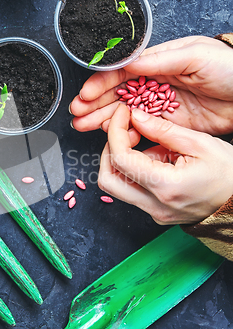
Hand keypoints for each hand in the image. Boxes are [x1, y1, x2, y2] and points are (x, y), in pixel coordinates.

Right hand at [70, 36, 232, 134]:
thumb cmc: (227, 66)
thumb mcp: (194, 56)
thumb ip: (160, 60)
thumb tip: (129, 63)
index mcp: (158, 61)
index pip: (123, 72)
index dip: (102, 83)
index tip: (86, 94)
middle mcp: (154, 82)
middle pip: (118, 93)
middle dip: (95, 103)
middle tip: (77, 114)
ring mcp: (160, 105)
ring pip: (125, 112)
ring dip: (103, 118)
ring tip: (83, 125)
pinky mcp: (168, 123)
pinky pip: (141, 129)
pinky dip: (124, 132)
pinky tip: (109, 135)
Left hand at [98, 104, 232, 224]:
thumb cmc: (230, 174)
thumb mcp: (200, 143)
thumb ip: (163, 130)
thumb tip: (135, 117)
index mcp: (166, 187)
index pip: (120, 159)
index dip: (115, 132)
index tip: (121, 115)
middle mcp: (155, 206)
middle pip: (108, 180)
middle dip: (109, 150)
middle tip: (125, 131)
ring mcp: (155, 213)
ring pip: (118, 187)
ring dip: (122, 160)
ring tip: (148, 143)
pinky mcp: (157, 213)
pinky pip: (133, 191)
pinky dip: (135, 171)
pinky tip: (157, 158)